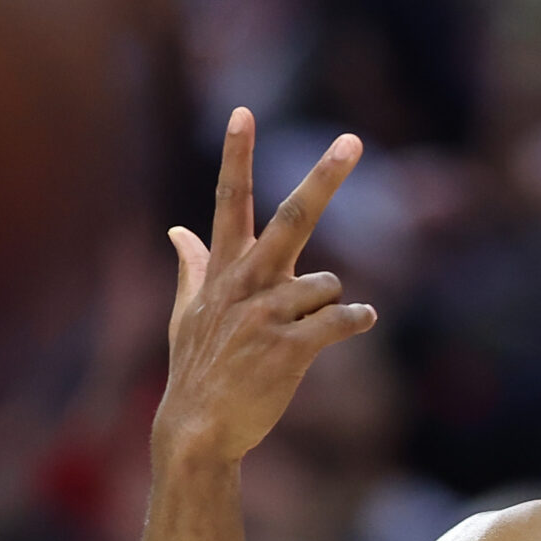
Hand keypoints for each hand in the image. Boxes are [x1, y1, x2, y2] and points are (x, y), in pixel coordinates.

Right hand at [155, 110, 377, 469]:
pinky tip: (362, 323)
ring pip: (327, 284)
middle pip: (291, 217)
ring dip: (329, 305)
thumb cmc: (197, 371)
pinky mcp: (289, 348)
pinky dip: (357, 320)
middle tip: (352, 141)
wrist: (198, 429)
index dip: (236, 155)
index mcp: (224, 270)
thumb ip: (190, 268)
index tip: (243, 111)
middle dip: (324, 177)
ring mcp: (267, 314)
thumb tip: (178, 230)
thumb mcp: (186, 314)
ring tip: (305, 333)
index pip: (230, 200)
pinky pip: (340, 321)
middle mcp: (246, 283)